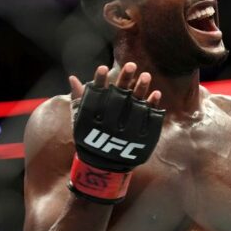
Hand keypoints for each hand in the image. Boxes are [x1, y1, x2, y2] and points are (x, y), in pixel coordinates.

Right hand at [67, 62, 164, 203]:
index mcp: (95, 115)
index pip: (96, 95)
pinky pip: (148, 119)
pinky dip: (152, 106)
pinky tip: (156, 93)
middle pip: (119, 96)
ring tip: (146, 75)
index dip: (99, 82)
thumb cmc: (90, 139)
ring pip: (135, 105)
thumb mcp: (81, 121)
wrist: (104, 167)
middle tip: (131, 64)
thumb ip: (79, 100)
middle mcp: (111, 120)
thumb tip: (73, 77)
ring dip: (141, 89)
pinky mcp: (140, 135)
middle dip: (124, 79)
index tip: (102, 68)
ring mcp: (127, 128)